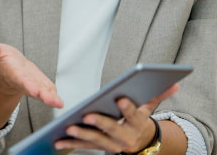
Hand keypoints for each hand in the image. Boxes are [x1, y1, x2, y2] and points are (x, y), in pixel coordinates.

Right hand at [0, 42, 62, 108]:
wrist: (10, 67)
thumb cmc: (3, 59)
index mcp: (13, 73)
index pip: (21, 79)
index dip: (27, 84)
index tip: (34, 90)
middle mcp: (24, 82)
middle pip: (33, 89)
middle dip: (41, 94)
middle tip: (48, 100)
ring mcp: (34, 84)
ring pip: (42, 93)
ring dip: (50, 98)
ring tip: (58, 104)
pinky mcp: (41, 84)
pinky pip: (48, 90)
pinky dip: (54, 96)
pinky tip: (59, 102)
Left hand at [54, 84, 178, 152]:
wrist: (140, 143)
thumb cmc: (139, 120)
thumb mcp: (149, 108)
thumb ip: (157, 95)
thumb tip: (174, 83)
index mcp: (137, 123)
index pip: (133, 114)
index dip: (127, 108)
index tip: (120, 98)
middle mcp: (125, 136)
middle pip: (112, 129)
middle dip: (100, 122)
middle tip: (87, 115)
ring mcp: (112, 144)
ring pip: (96, 140)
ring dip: (82, 134)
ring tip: (69, 128)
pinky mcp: (99, 147)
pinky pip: (85, 146)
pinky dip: (71, 144)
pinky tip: (58, 140)